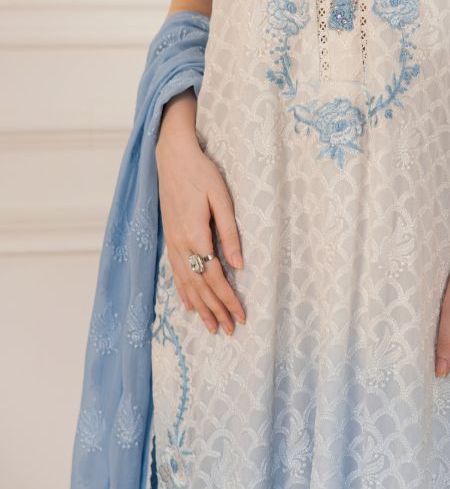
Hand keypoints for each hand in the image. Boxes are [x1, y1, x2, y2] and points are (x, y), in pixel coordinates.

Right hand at [155, 101, 245, 335]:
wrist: (172, 157)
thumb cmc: (202, 173)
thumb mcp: (222, 198)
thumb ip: (230, 233)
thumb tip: (239, 265)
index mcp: (197, 237)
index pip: (216, 278)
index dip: (229, 300)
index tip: (242, 316)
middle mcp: (181, 245)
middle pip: (201, 287)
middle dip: (216, 311)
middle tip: (230, 331)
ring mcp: (172, 243)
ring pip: (187, 284)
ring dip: (200, 308)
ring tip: (212, 328)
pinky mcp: (170, 238)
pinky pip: (176, 273)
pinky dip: (183, 292)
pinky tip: (189, 305)